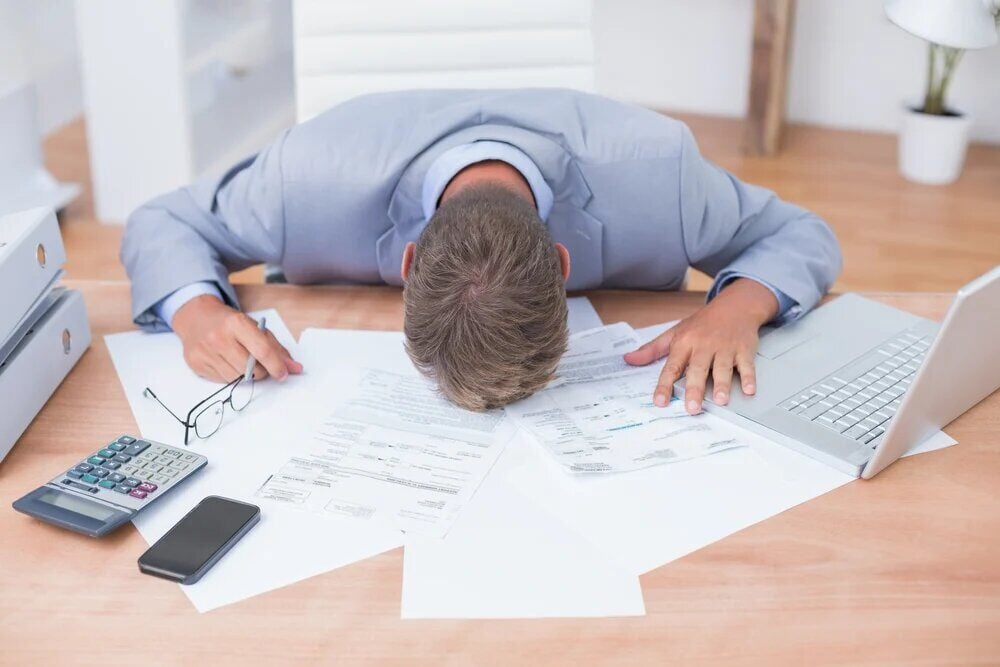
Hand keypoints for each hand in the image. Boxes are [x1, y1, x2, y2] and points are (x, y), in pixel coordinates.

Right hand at [172, 294, 302, 382]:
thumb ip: (276, 348)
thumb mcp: (255, 327)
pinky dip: (230, 376)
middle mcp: (219, 337)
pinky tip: (226, 362)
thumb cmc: (230, 323)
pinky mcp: (195, 363)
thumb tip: (294, 368)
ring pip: (237, 378)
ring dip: (245, 374)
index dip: (277, 366)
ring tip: (240, 360)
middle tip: (258, 363)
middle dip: (261, 371)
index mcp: (237, 323)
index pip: (262, 351)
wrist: (196, 317)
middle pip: (251, 369)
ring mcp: (205, 351)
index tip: (284, 374)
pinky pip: (222, 381)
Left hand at [623, 279, 777, 414]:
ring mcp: (725, 348)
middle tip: (692, 408)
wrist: (735, 305)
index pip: (672, 367)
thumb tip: (628, 359)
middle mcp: (704, 346)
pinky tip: (748, 390)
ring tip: (720, 401)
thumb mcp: (674, 332)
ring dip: (722, 384)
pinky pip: (746, 365)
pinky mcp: (744, 349)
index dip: (664, 385)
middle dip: (694, 389)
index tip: (659, 401)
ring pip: (723, 368)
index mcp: (684, 343)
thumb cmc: (702, 323)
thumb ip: (652, 349)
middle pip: (698, 369)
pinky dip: (749, 377)